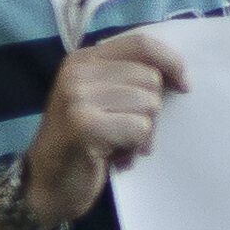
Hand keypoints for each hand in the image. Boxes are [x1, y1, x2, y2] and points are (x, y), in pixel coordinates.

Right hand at [16, 34, 187, 229]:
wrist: (45, 185)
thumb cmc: (83, 143)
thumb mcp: (104, 101)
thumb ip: (131, 79)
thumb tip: (179, 75)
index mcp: (84, 59)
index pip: (142, 44)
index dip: (171, 62)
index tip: (183, 86)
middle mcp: (78, 71)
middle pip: (151, 78)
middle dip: (151, 111)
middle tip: (128, 133)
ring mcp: (77, 95)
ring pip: (149, 104)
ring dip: (143, 132)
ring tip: (118, 145)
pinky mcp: (84, 123)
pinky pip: (139, 128)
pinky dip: (135, 147)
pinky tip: (114, 156)